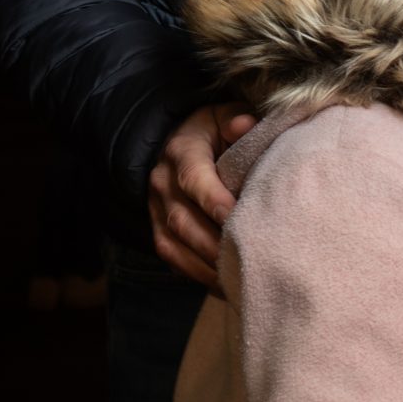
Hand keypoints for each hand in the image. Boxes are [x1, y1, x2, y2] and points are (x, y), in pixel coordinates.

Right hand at [147, 102, 255, 290]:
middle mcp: (163, 183)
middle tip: (246, 259)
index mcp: (182, 152)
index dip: (214, 201)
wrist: (178, 143)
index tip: (237, 219)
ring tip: (238, 279)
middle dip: (213, 244)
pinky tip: (227, 286)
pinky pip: (173, 260)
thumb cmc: (214, 132)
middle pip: (182, 221)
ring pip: (174, 245)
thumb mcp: (223, 115)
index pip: (194, 179)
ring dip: (206, 266)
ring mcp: (156, 211)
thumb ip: (236, 119)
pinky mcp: (158, 232)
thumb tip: (245, 125)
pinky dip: (198, 276)